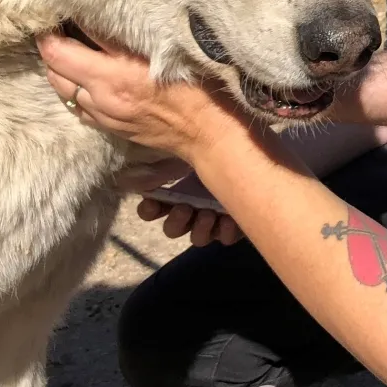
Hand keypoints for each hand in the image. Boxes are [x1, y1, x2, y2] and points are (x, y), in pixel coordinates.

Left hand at [38, 29, 255, 159]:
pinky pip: (77, 107)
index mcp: (111, 77)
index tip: (55, 14)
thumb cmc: (197, 87)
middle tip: (61, 27)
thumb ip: (124, 35)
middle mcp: (100, 99)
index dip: (51, 31)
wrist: (210, 133)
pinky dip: (74, 89)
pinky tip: (85, 78)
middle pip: (53, 71)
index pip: (59, 51)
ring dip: (61, 69)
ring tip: (71, 49)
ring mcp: (103, 116)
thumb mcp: (163, 50)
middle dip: (51, 48)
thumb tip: (94, 13)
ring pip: (62, 90)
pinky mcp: (110, 128)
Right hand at [116, 158, 245, 243]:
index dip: (149, 211)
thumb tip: (137, 155)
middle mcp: (190, 210)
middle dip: (177, 221)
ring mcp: (211, 220)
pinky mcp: (233, 225)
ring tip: (209, 214)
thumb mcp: (187, 149)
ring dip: (200, 229)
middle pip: (172, 229)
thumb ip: (166, 155)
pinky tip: (230, 218)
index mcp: (173, 194)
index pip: (151, 210)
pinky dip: (225, 231)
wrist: (250, 150)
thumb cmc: (214, 149)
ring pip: (197, 238)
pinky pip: (225, 238)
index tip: (153, 204)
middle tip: (185, 208)